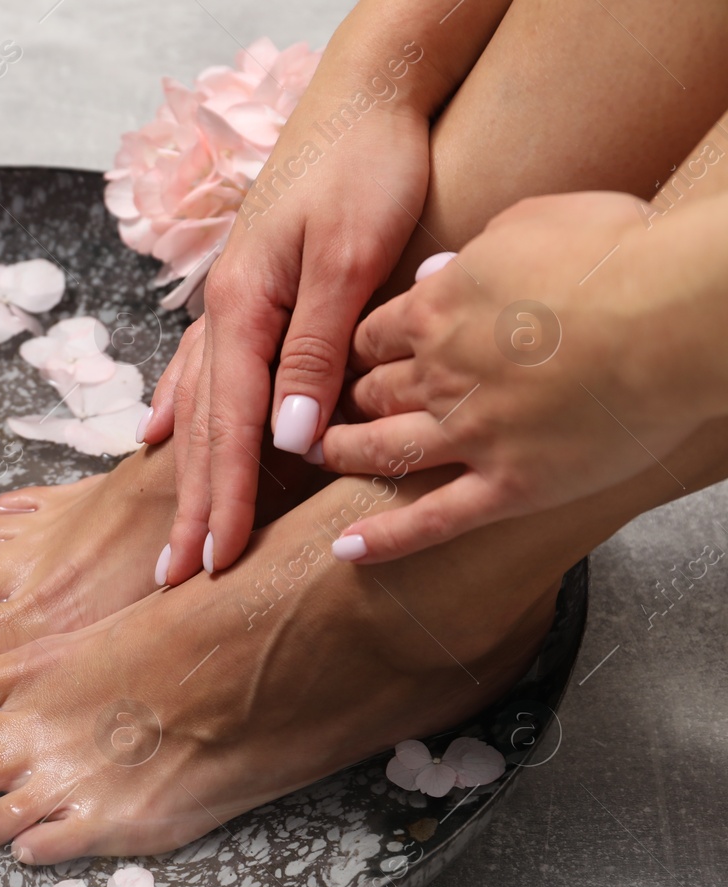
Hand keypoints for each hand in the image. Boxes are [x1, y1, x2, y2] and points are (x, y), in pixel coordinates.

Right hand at [146, 73, 433, 581]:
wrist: (369, 94)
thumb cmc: (367, 165)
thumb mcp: (350, 257)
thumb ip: (316, 350)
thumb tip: (288, 438)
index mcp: (244, 308)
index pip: (231, 427)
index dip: (223, 498)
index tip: (215, 561)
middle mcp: (224, 311)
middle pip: (201, 428)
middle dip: (191, 505)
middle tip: (175, 576)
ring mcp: (230, 302)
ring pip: (196, 404)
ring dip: (185, 473)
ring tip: (170, 530)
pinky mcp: (247, 291)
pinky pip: (200, 368)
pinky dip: (180, 409)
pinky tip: (159, 434)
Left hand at [322, 190, 703, 561]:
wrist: (676, 314)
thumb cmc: (621, 256)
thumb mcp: (533, 221)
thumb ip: (473, 250)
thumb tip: (435, 270)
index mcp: (438, 309)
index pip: (371, 335)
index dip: (354, 349)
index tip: (348, 359)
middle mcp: (440, 375)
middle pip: (370, 392)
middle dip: (345, 401)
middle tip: (329, 411)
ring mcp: (470, 434)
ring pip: (383, 451)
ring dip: (346, 455)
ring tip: (325, 459)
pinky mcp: (509, 485)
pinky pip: (432, 520)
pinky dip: (384, 539)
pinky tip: (347, 550)